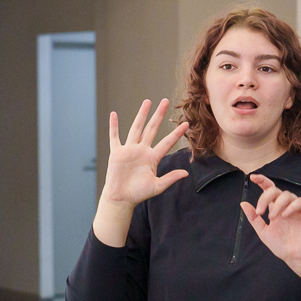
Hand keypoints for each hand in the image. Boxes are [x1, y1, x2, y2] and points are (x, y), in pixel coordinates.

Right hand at [92, 99, 188, 247]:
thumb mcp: (157, 187)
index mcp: (153, 158)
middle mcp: (142, 150)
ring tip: (147, 102)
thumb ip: (170, 178)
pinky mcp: (116, 153)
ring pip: (136, 128)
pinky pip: (115, 137)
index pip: (167, 142)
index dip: (176, 134)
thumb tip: (186, 174)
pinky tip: (114, 115)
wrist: (121, 198)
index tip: (186, 124)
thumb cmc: (138, 194)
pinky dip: (114, 126)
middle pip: (152, 129)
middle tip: (165, 101)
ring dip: (141, 115)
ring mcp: (129, 150)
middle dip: (159, 115)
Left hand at [240, 174, 300, 300]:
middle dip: (265, 198)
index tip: (253, 177)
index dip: (262, 181)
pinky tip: (285, 216)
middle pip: (275, 190)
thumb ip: (254, 218)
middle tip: (261, 212)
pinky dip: (291, 207)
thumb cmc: (281, 245)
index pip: (269, 189)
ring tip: (273, 218)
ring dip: (277, 204)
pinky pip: (299, 202)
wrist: (295, 257)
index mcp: (275, 207)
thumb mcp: (263, 231)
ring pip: (287, 195)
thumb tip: (243, 203)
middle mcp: (285, 205)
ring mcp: (297, 208)